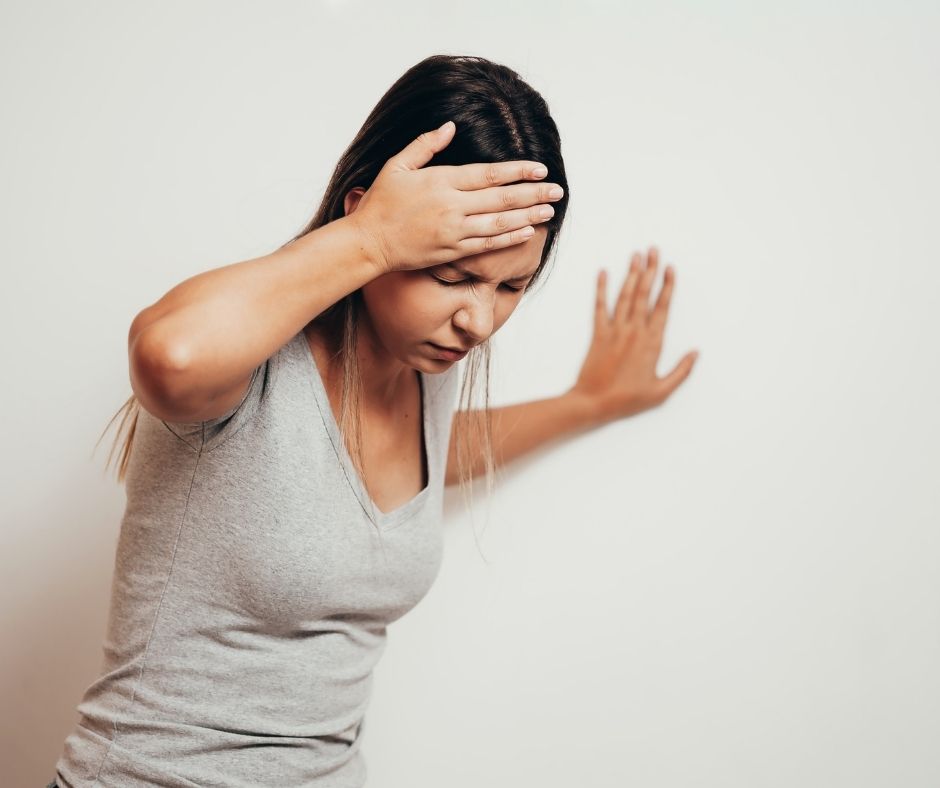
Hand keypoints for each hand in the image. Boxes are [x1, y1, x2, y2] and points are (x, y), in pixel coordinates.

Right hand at [347, 120, 562, 274]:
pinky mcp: (452, 251)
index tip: (540, 169)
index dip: (519, 171)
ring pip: (500, 222)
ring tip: (549, 211)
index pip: (490, 174)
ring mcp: (454, 231)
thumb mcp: (397, 165)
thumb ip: (425, 144)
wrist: (369, 242)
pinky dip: (509, 238)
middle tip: (558, 190)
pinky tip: (527, 232)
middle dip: (533, 193)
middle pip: (502, 198)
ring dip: (528, 216)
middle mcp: (452, 206)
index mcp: (442, 181)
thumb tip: (451, 127)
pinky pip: (487, 244)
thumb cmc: (381, 202)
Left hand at [569, 247, 697, 421]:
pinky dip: (601, 288)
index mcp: (652, 342)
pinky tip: (603, 272)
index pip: (662, 307)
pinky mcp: (598, 334)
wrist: (594, 403)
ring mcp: (615, 330)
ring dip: (631, 274)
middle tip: (654, 250)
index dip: (667, 286)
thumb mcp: (661, 392)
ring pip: (625, 296)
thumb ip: (681, 371)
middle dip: (650, 270)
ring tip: (636, 255)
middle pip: (644, 294)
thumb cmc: (628, 400)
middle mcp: (635, 331)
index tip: (671, 268)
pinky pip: (600, 307)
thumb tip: (696, 353)